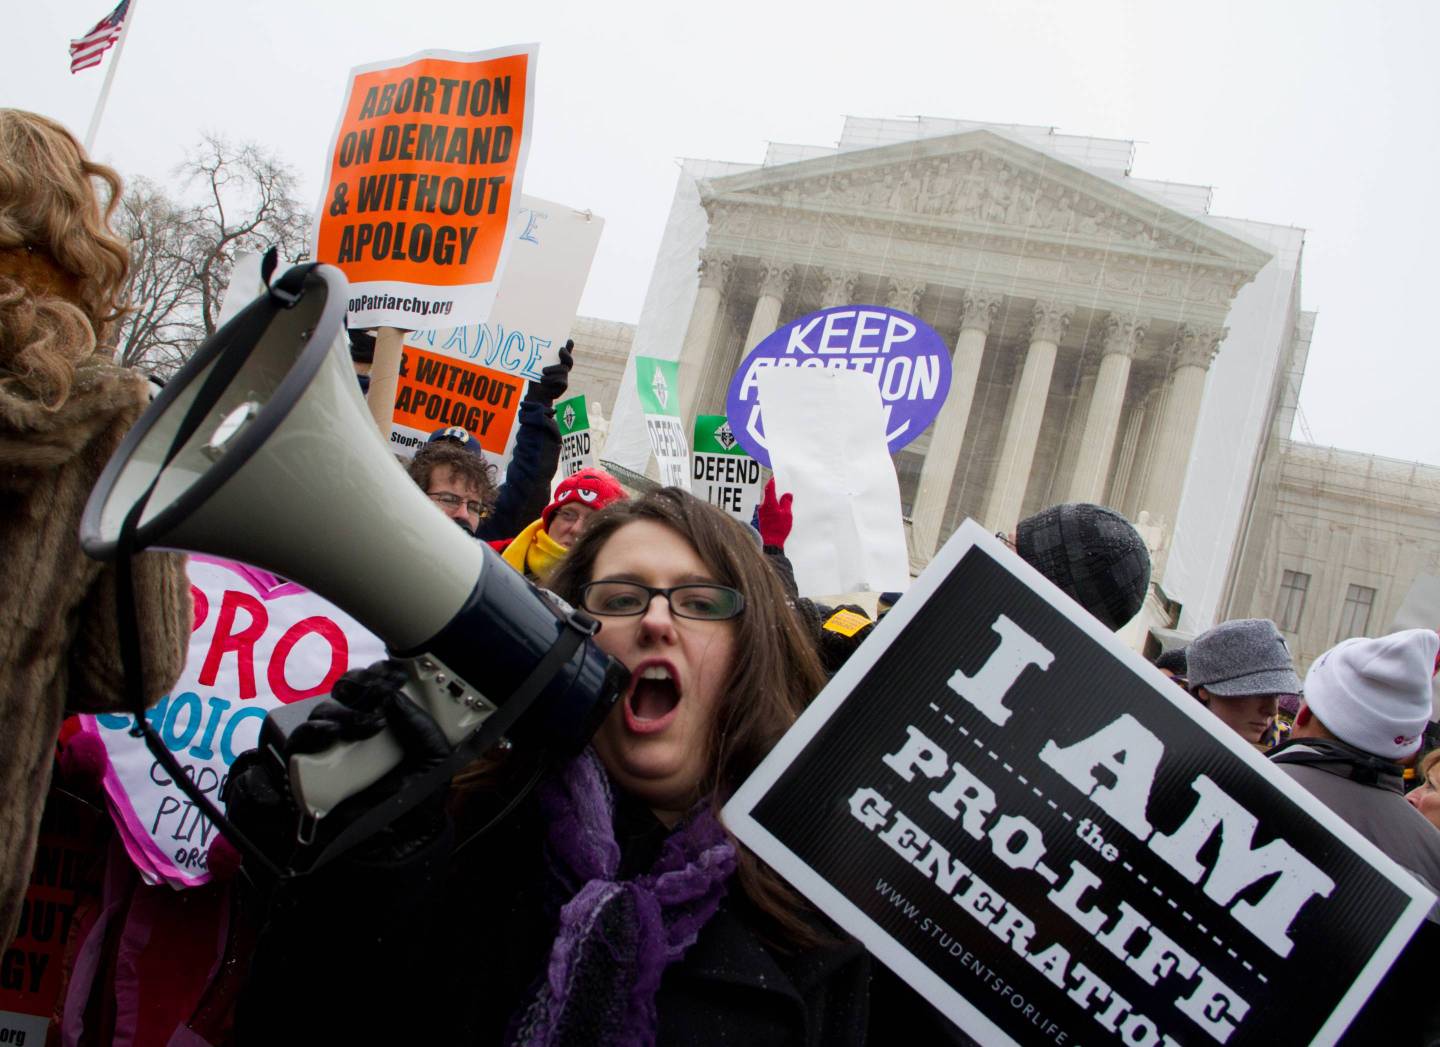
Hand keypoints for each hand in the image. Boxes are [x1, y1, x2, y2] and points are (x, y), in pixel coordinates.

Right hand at [224, 660, 451, 871]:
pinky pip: (290, 749)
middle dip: (355, 690)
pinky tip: (329, 737)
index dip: (373, 675)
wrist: (396, 847)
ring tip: (358, 727)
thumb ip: (422, 727)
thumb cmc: (416, 803)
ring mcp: (325, 754)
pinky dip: (307, 734)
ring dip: (334, 714)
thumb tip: (395, 696)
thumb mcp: (434, 761)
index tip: (388, 677)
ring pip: (315, 718)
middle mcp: (350, 734)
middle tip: (375, 704)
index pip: (367, 686)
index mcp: (380, 725)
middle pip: (339, 697)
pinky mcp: (304, 775)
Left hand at [524, 339, 573, 403]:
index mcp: (557, 360)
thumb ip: (534, 357)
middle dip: (566, 354)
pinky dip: (550, 379)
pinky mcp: (564, 385)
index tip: (569, 340)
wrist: (536, 393)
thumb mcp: (534, 365)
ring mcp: (564, 376)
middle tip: (561, 350)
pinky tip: (542, 379)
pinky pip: (560, 380)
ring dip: (553, 369)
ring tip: (543, 371)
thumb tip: (526, 345)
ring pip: (563, 369)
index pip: (566, 352)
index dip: (569, 346)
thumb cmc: (535, 376)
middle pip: (569, 360)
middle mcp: (563, 367)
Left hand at [756, 478, 793, 549]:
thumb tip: (787, 495)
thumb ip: (786, 503)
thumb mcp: (786, 514)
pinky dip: (773, 506)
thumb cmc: (778, 528)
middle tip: (782, 488)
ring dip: (774, 499)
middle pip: (768, 494)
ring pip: (768, 502)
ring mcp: (762, 513)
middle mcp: (763, 506)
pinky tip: (780, 509)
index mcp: (769, 503)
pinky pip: (768, 509)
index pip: (769, 488)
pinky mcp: (762, 519)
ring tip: (783, 499)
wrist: (771, 542)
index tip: (775, 477)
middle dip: (775, 491)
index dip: (772, 481)